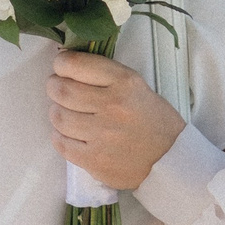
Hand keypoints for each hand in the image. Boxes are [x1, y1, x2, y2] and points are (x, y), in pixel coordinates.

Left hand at [48, 51, 185, 189]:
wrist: (170, 160)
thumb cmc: (153, 120)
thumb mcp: (138, 87)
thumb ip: (105, 76)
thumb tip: (68, 66)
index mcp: (124, 82)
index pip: (76, 64)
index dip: (61, 64)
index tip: (61, 67)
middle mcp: (112, 106)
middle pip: (62, 90)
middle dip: (54, 86)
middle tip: (57, 89)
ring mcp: (102, 135)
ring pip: (59, 117)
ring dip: (56, 112)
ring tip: (65, 113)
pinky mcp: (94, 160)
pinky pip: (61, 144)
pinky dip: (59, 137)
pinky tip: (69, 134)